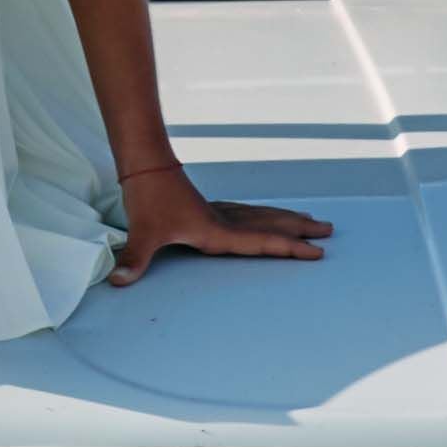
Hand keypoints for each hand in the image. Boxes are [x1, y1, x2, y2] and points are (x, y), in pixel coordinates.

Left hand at [110, 171, 332, 284]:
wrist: (146, 165)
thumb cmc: (147, 199)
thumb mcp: (142, 233)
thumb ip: (134, 260)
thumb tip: (117, 282)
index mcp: (216, 231)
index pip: (260, 242)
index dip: (289, 248)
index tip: (315, 251)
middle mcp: (224, 221)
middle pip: (270, 224)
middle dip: (299, 230)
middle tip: (329, 230)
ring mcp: (219, 211)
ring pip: (262, 215)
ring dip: (287, 218)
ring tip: (312, 220)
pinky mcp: (211, 206)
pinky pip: (249, 212)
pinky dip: (266, 214)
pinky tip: (271, 215)